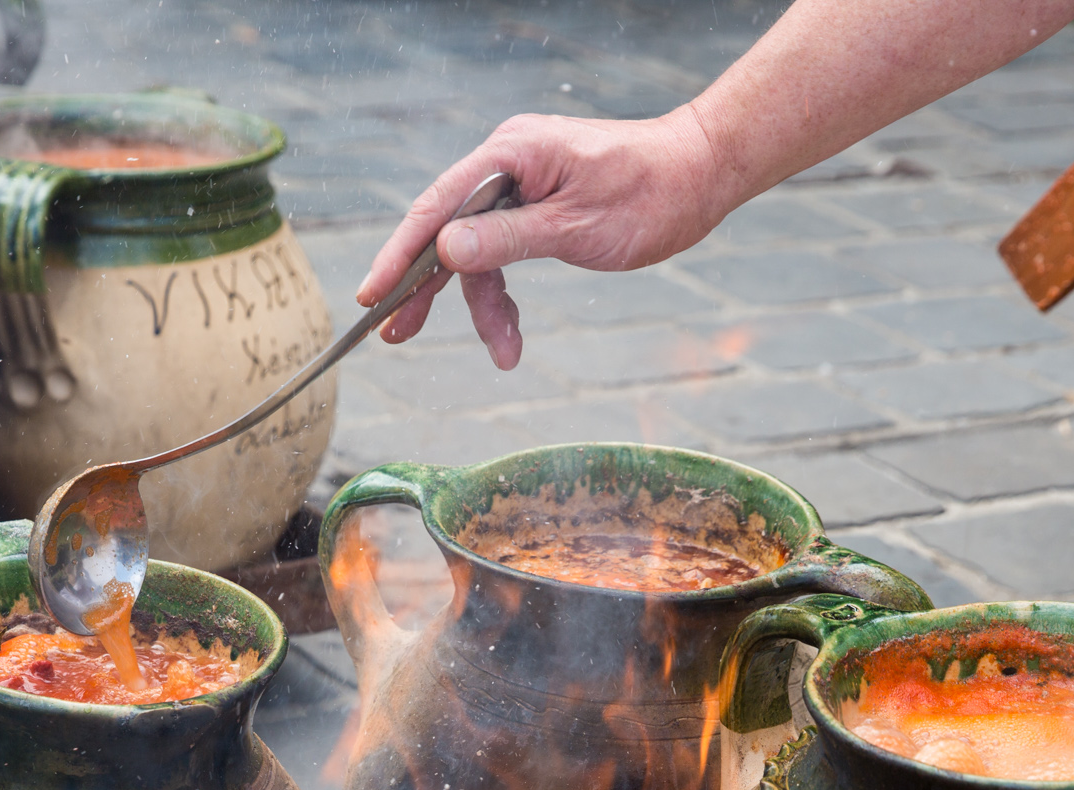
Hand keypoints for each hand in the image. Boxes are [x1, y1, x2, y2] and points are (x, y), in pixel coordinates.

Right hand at [355, 107, 727, 369]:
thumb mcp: (577, 227)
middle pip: (446, 230)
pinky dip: (505, 293)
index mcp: (511, 154)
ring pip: (478, 252)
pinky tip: (510, 333)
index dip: (401, 253)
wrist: (700, 173)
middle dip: (425, 287)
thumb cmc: (650, 193)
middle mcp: (508, 162)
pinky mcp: (536, 204)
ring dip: (484, 305)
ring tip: (503, 352)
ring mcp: (521, 183)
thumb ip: (508, 239)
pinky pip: (503, 252)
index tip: (373, 295)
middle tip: (395, 335)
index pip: (438, 207)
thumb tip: (444, 250)